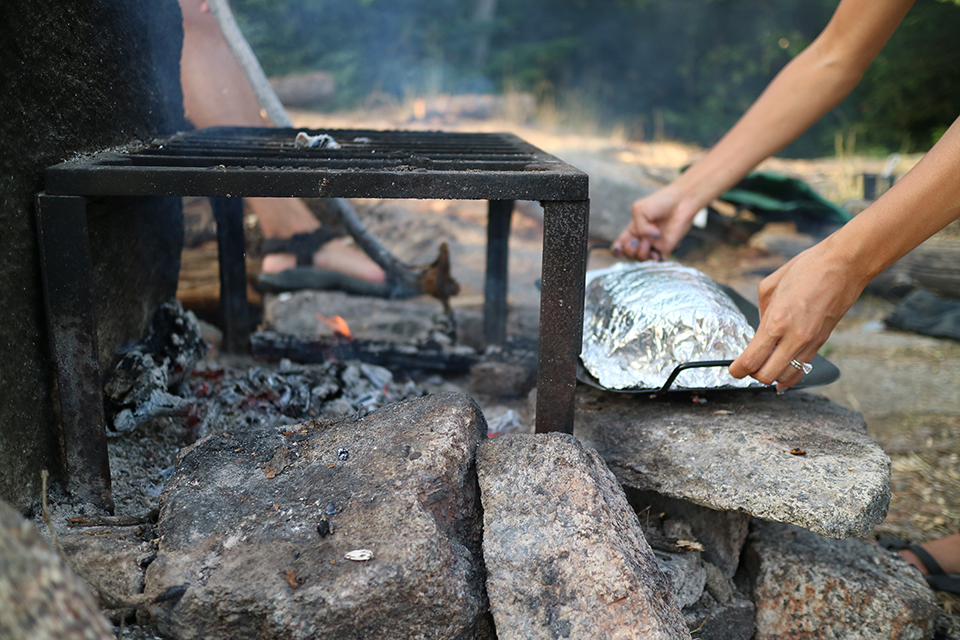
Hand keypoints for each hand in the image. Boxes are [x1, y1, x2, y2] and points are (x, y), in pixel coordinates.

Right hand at [611, 187, 699, 260]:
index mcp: (633, 229)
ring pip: (640, 259)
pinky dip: (653, 259)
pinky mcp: (666, 248)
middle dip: (629, 251)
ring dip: (641, 252)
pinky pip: (656, 261)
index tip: (618, 249)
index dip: (616, 250)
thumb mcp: (639, 210)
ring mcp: (654, 244)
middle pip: (628, 254)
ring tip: (649, 240)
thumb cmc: (660, 202)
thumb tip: (648, 239)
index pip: (620, 245)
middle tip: (636, 240)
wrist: (681, 201)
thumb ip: (638, 227)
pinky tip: (655, 251)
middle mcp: (642, 239)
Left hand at [729, 236, 864, 389]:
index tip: (733, 368)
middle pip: (766, 376)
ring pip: (786, 377)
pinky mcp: (822, 342)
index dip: (737, 370)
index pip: (752, 360)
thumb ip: (761, 313)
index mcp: (777, 321)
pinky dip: (790, 373)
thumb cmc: (807, 269)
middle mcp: (794, 337)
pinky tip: (782, 370)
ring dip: (772, 375)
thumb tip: (760, 328)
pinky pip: (803, 368)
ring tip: (764, 364)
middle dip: (751, 375)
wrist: (844, 265)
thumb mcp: (769, 287)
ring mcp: (810, 342)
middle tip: (746, 365)